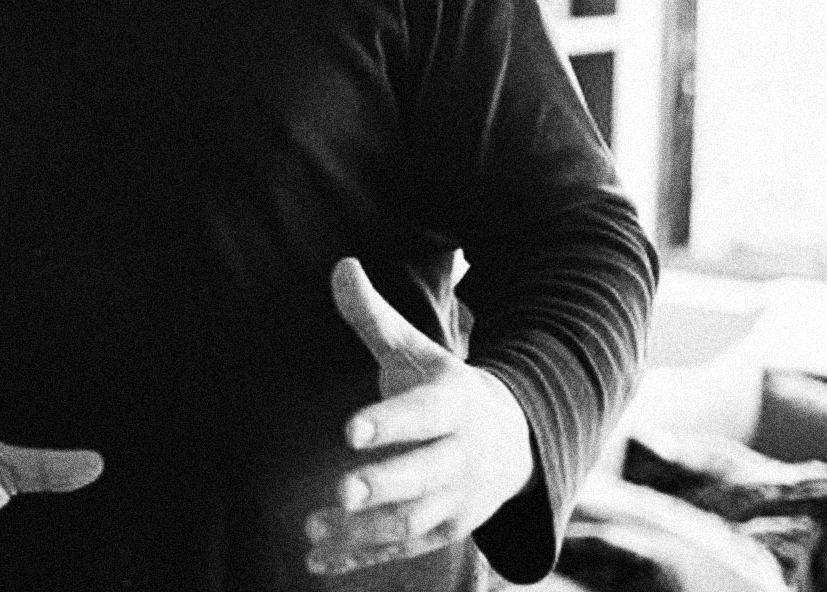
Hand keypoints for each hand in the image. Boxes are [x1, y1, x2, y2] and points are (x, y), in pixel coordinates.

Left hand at [305, 258, 535, 578]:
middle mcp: (457, 458)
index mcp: (452, 406)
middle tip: (342, 490)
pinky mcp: (439, 532)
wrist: (515, 442)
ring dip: (363, 529)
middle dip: (383, 485)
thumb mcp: (418, 350)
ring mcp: (452, 500)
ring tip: (312, 529)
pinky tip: (314, 562)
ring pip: (409, 521)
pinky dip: (358, 558)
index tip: (349, 428)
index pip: (420, 415)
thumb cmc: (446, 388)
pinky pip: (397, 549)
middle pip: (421, 476)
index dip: (388, 422)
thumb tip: (340, 264)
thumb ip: (375, 316)